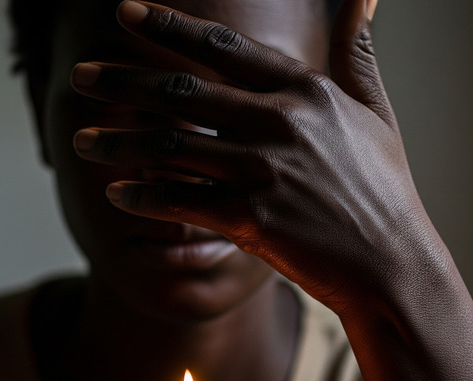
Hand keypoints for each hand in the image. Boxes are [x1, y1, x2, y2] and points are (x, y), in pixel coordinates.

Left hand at [70, 0, 448, 318]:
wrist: (391, 264)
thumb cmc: (383, 188)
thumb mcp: (375, 111)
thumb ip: (357, 51)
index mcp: (305, 90)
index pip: (224, 45)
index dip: (169, 25)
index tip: (125, 12)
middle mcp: (279, 123)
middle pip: (181, 91)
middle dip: (122, 81)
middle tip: (81, 76)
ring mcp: (263, 171)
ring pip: (170, 146)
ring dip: (118, 143)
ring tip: (81, 142)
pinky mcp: (251, 219)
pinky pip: (180, 200)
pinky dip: (143, 196)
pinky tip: (116, 193)